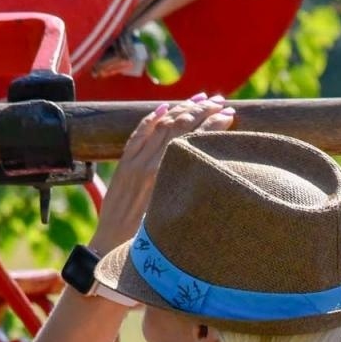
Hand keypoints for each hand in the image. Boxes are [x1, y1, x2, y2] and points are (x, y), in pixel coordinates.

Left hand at [89, 93, 234, 248]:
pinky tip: (165, 107)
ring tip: (201, 98)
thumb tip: (213, 173)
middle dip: (202, 110)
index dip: (213, 124)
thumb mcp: (173, 217)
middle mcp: (148, 164)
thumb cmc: (145, 239)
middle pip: (178, 126)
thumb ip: (188, 192)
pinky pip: (139, 133)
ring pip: (160, 125)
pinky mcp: (123, 163)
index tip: (231, 114)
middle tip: (221, 101)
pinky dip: (152, 117)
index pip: (192, 139)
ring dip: (182, 108)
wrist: (109, 243)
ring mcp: (134, 161)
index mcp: (164, 177)